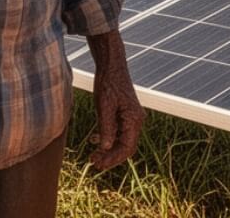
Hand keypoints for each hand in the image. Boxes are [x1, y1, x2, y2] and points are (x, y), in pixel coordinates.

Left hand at [86, 30, 144, 169]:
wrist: (111, 65)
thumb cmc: (108, 83)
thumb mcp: (104, 106)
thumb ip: (106, 128)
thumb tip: (106, 148)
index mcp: (134, 119)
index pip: (127, 148)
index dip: (113, 159)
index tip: (98, 164)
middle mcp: (136, 120)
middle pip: (126, 147)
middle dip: (110, 156)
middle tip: (93, 162)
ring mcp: (131, 117)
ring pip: (122, 140)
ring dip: (109, 149)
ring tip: (93, 155)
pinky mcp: (124, 113)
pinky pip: (119, 132)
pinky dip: (108, 139)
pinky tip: (95, 140)